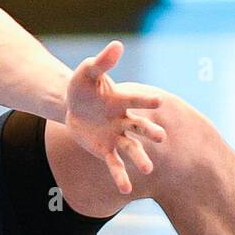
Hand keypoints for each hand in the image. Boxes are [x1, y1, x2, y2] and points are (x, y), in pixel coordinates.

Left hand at [64, 40, 165, 193]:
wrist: (73, 108)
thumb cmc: (83, 88)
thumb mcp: (86, 73)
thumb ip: (101, 62)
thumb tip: (118, 45)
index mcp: (121, 101)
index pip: (135, 100)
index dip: (145, 99)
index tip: (158, 100)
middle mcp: (123, 120)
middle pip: (139, 127)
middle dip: (149, 132)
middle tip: (161, 137)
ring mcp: (116, 137)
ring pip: (131, 149)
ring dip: (139, 158)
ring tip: (147, 169)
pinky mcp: (106, 151)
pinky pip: (114, 165)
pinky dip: (120, 176)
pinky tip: (125, 189)